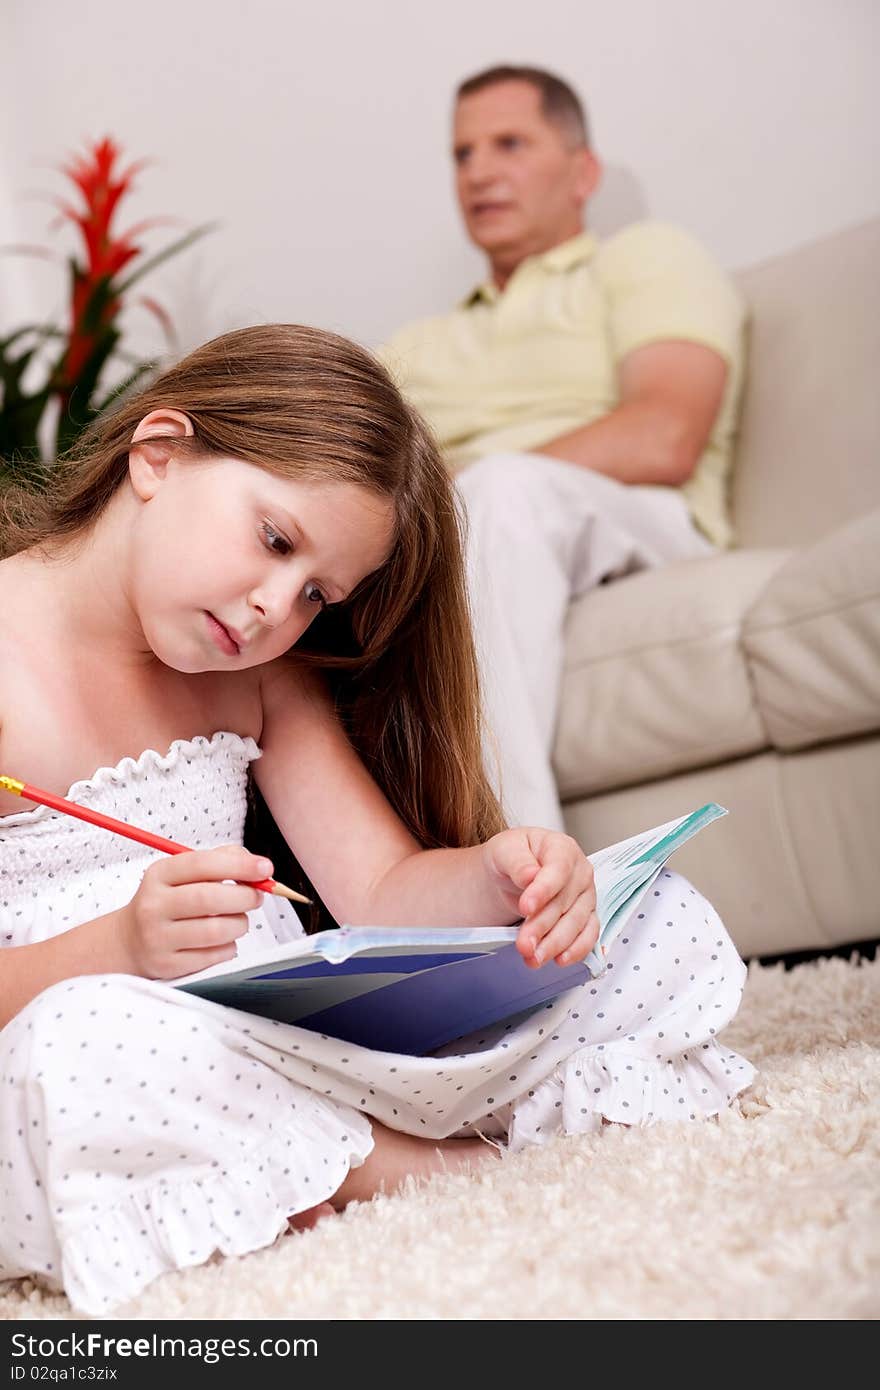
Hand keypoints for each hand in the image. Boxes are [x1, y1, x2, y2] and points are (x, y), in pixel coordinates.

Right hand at [117, 845, 270, 978]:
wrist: (129, 940)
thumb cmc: (166, 902)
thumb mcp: (181, 873)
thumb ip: (219, 860)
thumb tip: (255, 866)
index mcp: (159, 875)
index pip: (203, 864)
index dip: (239, 865)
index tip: (264, 868)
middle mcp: (154, 905)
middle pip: (210, 898)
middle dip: (245, 896)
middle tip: (257, 896)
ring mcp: (159, 937)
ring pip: (217, 930)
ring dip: (240, 924)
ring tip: (238, 919)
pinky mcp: (168, 965)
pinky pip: (215, 955)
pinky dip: (229, 946)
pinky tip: (222, 939)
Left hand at [483, 828, 598, 968]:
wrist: (512, 872)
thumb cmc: (512, 857)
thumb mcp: (504, 849)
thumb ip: (517, 861)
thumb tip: (530, 875)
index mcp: (562, 849)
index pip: (558, 870)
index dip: (543, 891)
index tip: (526, 908)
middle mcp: (580, 873)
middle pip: (564, 903)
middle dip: (542, 926)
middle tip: (523, 944)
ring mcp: (586, 897)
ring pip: (576, 924)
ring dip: (554, 944)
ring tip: (533, 957)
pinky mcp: (587, 918)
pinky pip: (588, 936)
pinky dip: (575, 950)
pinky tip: (559, 959)